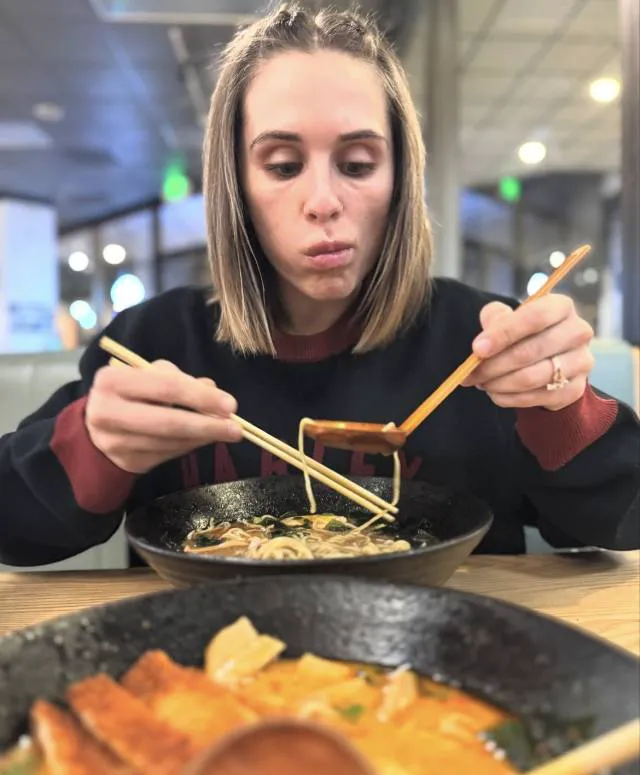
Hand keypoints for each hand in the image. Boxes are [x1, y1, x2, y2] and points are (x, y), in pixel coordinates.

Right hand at [86, 361, 241, 473]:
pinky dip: (189, 446)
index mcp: (112, 381)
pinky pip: (167, 455)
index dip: (201, 397)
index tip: (231, 405)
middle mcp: (107, 412)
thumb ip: (178, 379)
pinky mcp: (125, 462)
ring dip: (202, 438)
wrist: (95, 428)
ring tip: (222, 432)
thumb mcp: (148, 377)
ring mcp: (114, 442)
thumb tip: (212, 389)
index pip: (166, 388)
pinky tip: (201, 439)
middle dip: (207, 425)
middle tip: (236, 429)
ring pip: (170, 442)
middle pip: (168, 421)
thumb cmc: (129, 395)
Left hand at [465, 296, 594, 410]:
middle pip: (531, 351)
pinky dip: (509, 398)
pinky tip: (495, 393)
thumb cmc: (523, 334)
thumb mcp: (507, 318)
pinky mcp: (575, 389)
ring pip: (532, 378)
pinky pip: (536, 397)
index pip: (535, 317)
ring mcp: (581, 362)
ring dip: (499, 383)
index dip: (504, 333)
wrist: (549, 360)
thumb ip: (494, 320)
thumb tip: (482, 344)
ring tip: (481, 383)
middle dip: (494, 365)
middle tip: (471, 373)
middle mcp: (578, 332)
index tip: (477, 348)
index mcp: (561, 307)